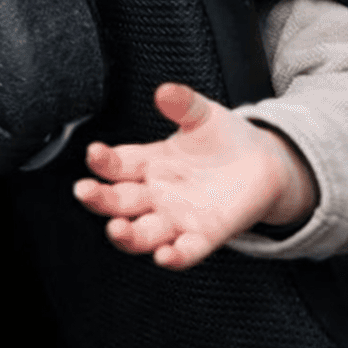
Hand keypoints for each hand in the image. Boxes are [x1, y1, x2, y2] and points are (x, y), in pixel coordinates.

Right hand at [73, 82, 316, 268]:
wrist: (263, 162)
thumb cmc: (224, 139)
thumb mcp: (202, 116)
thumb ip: (183, 104)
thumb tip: (166, 91)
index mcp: (149, 164)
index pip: (116, 165)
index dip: (102, 161)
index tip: (94, 153)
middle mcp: (156, 195)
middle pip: (118, 202)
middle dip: (99, 199)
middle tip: (85, 191)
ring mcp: (177, 218)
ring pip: (142, 235)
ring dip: (126, 236)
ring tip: (117, 229)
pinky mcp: (205, 235)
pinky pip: (185, 252)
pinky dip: (175, 257)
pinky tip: (166, 256)